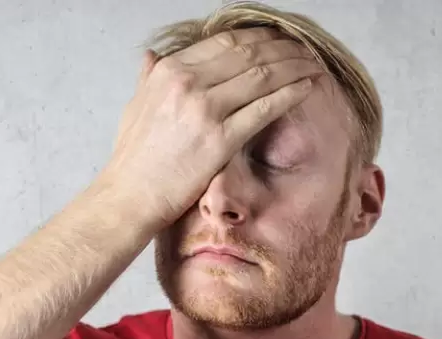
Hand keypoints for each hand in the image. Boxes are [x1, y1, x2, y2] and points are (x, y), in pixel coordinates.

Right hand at [98, 28, 323, 227]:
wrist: (129, 197)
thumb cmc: (132, 158)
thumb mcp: (134, 106)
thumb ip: (148, 78)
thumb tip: (151, 56)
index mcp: (169, 71)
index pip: (224, 42)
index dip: (258, 37)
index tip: (277, 40)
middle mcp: (188, 83)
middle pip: (248, 53)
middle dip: (282, 48)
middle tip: (303, 50)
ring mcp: (205, 110)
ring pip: (263, 76)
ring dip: (294, 67)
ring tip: (312, 65)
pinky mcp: (220, 140)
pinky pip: (265, 108)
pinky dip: (290, 94)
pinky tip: (307, 88)